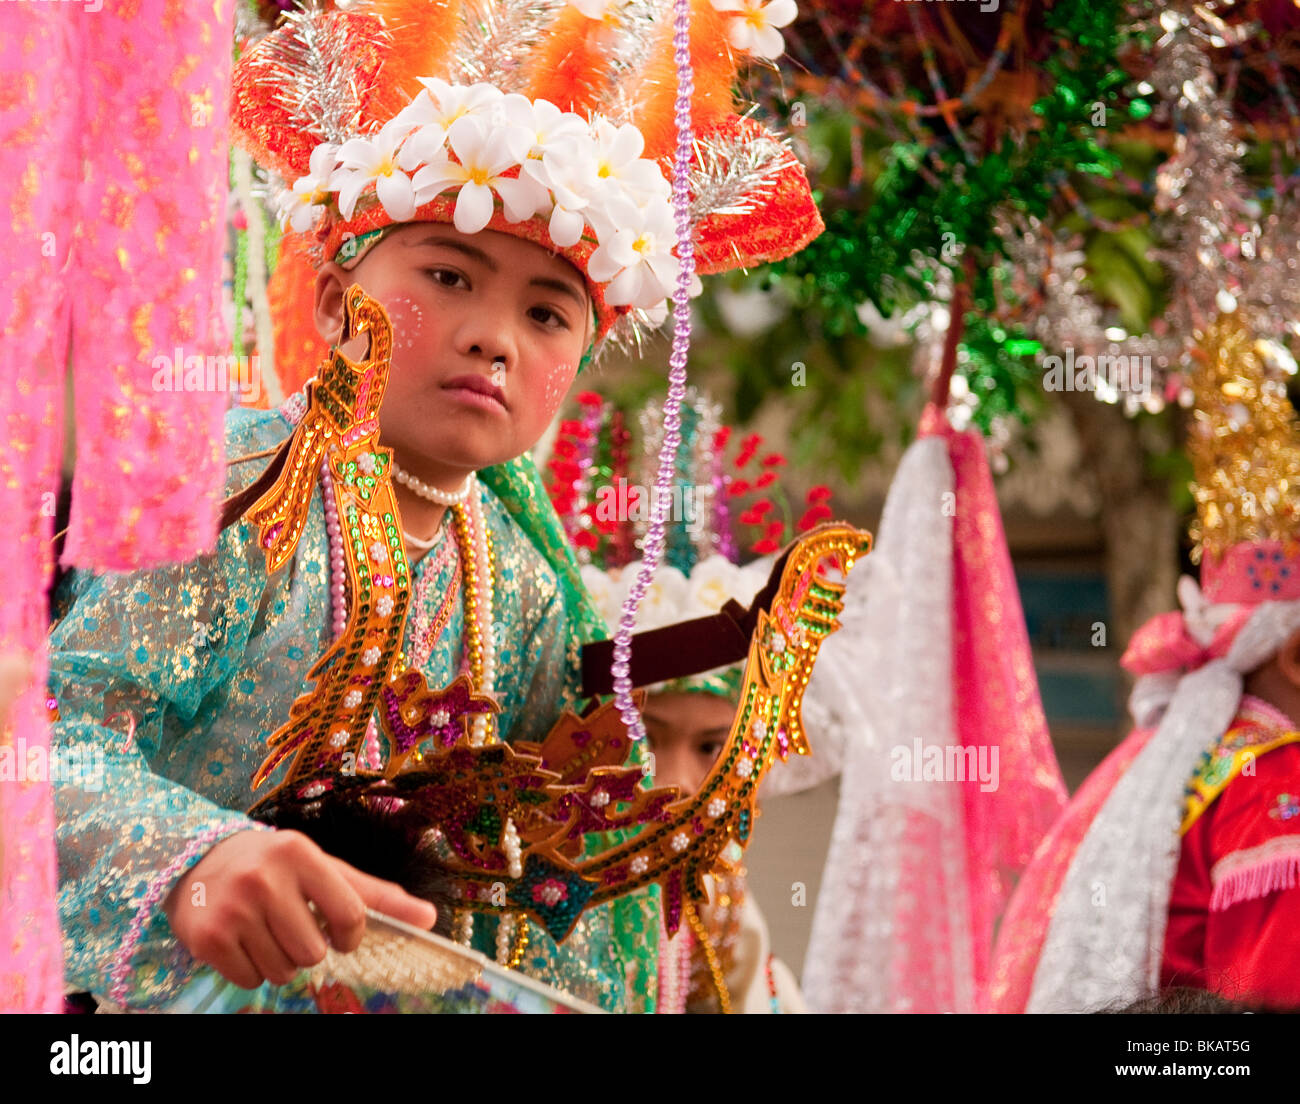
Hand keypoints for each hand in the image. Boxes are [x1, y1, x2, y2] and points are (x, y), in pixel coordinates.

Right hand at [163, 829, 436, 989]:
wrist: (198, 859)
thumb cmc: (277, 866)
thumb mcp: (325, 869)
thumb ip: (376, 895)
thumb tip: (430, 918)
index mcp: (300, 853)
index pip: (349, 914)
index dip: (351, 936)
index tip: (342, 935)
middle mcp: (263, 878)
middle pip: (314, 951)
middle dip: (310, 948)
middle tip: (292, 926)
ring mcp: (232, 909)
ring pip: (283, 971)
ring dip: (281, 961)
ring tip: (266, 931)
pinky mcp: (207, 938)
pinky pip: (251, 980)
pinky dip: (252, 970)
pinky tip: (243, 940)